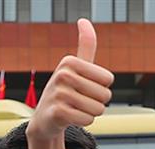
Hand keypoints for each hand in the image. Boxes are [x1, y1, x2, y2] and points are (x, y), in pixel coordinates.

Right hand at [26, 19, 113, 140]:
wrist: (45, 118)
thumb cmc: (66, 91)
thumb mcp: (75, 67)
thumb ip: (85, 45)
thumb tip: (83, 20)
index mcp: (70, 61)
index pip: (108, 79)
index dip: (101, 87)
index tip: (85, 88)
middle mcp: (63, 74)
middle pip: (104, 95)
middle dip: (97, 102)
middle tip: (80, 101)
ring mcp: (58, 94)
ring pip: (97, 109)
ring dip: (90, 113)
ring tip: (75, 109)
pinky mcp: (57, 113)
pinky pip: (87, 120)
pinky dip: (83, 122)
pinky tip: (70, 118)